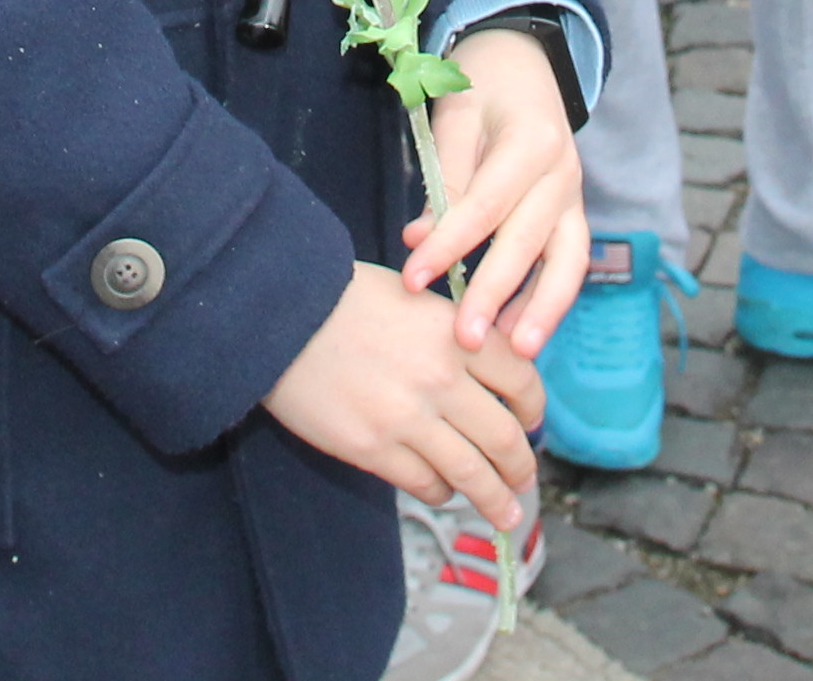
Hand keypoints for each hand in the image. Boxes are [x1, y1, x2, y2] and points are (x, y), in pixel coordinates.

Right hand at [261, 263, 541, 531]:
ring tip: (506, 514)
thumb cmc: (344, 299)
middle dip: (520, 467)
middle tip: (524, 480)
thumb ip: (452, 335)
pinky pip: (425, 484)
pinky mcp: (372, 449)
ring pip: (471, 473)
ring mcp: (407, 418)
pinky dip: (442, 493)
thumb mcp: (413, 298)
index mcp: (455, 333)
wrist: (279, 317)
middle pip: (504, 437)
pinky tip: (444, 493)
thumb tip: (486, 376)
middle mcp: (441, 379)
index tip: (531, 422)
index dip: (533, 407)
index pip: (521, 379)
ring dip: (495, 499)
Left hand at [400, 29, 590, 355]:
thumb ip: (443, 177)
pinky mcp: (573, 215)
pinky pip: (568, 264)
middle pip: (528, 243)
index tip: (412, 278)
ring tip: (514, 353)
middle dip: (494, 294)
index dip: (449, 245)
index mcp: (532, 142)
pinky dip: (548, 300)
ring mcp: (573, 196)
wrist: (524, 60)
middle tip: (462, 340)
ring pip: (568, 262)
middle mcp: (563, 173)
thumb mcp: (455, 113)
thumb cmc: (482, 85)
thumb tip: (418, 239)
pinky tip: (518, 334)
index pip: (486, 206)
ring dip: (543, 310)